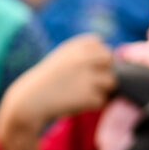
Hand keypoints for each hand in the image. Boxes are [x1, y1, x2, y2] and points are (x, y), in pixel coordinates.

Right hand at [0, 33, 116, 131]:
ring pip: (110, 83)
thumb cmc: (49, 79)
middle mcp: (85, 57)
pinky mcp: (89, 96)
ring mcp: (88, 76)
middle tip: (82, 82)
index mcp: (80, 45)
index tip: (78, 69)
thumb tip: (119, 57)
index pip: (104, 49)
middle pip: (111, 64)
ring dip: (98, 90)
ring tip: (76, 93)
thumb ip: (88, 54)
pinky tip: (73, 102)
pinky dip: (90, 104)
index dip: (95, 62)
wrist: (30, 100)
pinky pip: (101, 100)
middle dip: (102, 73)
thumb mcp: (65, 57)